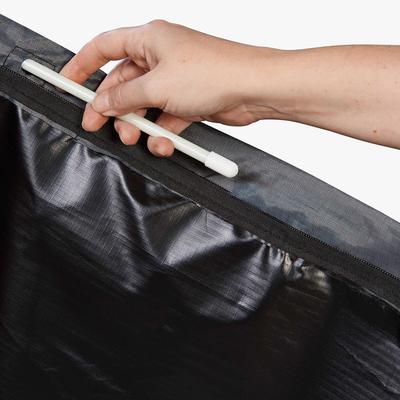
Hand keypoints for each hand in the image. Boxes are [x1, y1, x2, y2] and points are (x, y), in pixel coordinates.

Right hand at [61, 20, 277, 155]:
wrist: (254, 89)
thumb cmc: (214, 73)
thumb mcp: (157, 86)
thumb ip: (125, 98)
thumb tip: (102, 104)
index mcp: (149, 40)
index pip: (104, 47)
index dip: (83, 65)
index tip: (69, 84)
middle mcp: (160, 58)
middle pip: (123, 84)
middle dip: (112, 108)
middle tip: (99, 126)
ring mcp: (175, 81)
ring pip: (144, 105)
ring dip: (139, 125)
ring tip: (137, 138)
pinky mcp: (188, 101)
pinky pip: (165, 118)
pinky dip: (162, 132)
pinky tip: (163, 142)